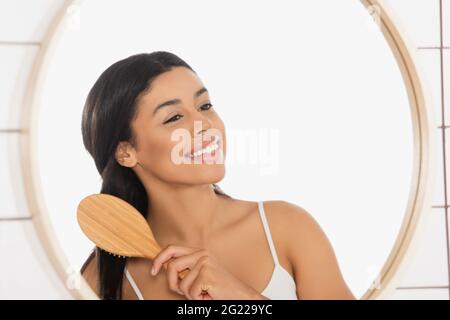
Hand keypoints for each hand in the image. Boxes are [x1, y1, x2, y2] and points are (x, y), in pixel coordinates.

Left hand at [151, 244, 266, 299]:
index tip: (153, 270)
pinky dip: (197, 299)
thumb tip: (163, 267)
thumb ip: (185, 268)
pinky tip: (208, 295)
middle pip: (172, 266)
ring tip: (203, 292)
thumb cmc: (219, 288)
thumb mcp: (199, 274)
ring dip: (189, 294)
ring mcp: (205, 263)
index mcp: (199, 252)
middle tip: (181, 291)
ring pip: (181, 284)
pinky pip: (190, 292)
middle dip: (172, 283)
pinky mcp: (207, 275)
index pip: (172, 249)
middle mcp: (202, 254)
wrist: (240, 295)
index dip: (159, 259)